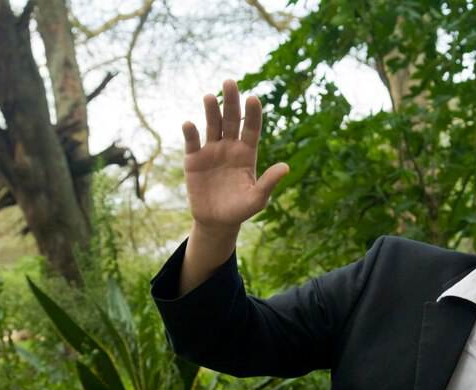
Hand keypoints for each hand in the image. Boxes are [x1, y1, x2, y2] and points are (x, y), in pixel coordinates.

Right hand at [181, 79, 288, 233]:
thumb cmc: (240, 210)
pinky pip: (192, 142)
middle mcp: (230, 147)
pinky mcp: (193, 159)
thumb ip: (269, 182)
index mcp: (247, 153)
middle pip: (231, 119)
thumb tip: (286, 167)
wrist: (216, 221)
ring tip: (210, 97)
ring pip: (212, 125)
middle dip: (231, 101)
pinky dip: (190, 132)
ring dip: (211, 110)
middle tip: (230, 82)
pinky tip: (189, 124)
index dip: (253, 114)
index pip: (252, 128)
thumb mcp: (257, 199)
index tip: (253, 98)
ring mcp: (211, 151)